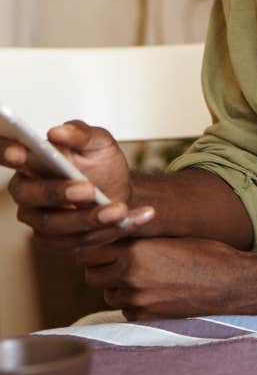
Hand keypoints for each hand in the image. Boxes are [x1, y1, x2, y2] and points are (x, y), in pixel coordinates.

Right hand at [2, 120, 153, 250]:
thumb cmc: (102, 163)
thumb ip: (81, 134)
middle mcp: (27, 190)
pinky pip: (74, 243)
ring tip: (120, 210)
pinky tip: (128, 220)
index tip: (19, 152)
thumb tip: (57, 132)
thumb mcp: (99, 142)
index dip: (8, 153)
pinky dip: (105, 232)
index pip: (7, 153)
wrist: (121, 190)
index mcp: (31, 160)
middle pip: (29, 196)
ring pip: (54, 226)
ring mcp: (38, 218)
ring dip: (89, 219)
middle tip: (90, 189)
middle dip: (59, 194)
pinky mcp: (55, 241)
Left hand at [77, 237, 250, 320]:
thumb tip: (113, 239)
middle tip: (119, 263)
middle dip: (102, 269)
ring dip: (118, 287)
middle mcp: (130, 276)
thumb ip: (138, 241)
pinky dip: (134, 303)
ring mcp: (137, 300)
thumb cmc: (204, 252)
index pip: (89, 252)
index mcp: (135, 251)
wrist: (229, 282)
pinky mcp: (146, 317)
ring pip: (109, 294)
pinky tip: (155, 292)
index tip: (103, 247)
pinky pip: (126, 310)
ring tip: (144, 277)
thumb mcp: (168, 238)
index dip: (94, 248)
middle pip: (93, 275)